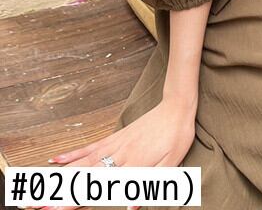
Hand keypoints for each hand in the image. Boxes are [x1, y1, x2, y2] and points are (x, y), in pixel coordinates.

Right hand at [27, 98, 196, 209]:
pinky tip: (56, 161)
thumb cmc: (178, 135)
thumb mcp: (173, 162)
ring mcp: (115, 144)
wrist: (178, 106)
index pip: (102, 186)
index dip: (79, 199)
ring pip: (83, 163)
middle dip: (61, 193)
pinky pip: (90, 146)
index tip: (58, 208)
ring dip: (60, 176)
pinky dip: (72, 155)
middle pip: (86, 177)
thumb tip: (132, 207)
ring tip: (40, 188)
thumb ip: (153, 184)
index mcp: (134, 164)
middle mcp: (120, 155)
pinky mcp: (115, 136)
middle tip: (39, 205)